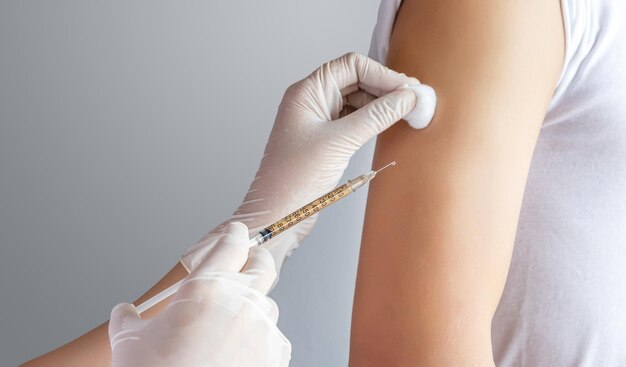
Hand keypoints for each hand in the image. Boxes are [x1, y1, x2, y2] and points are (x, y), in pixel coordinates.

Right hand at [109, 222, 290, 366]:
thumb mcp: (129, 340)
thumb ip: (128, 317)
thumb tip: (125, 311)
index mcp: (206, 288)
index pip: (231, 244)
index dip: (235, 234)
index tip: (237, 231)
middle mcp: (240, 302)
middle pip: (263, 265)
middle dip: (256, 258)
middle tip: (249, 259)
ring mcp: (260, 329)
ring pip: (266, 304)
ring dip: (253, 304)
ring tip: (234, 318)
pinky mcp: (274, 354)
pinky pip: (272, 336)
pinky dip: (259, 338)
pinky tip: (241, 348)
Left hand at [182, 52, 434, 282]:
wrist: (278, 215)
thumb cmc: (294, 179)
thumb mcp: (340, 142)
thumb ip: (377, 116)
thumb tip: (407, 97)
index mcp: (307, 92)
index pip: (351, 66)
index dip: (382, 74)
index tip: (408, 89)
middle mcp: (310, 101)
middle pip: (356, 80)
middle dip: (385, 88)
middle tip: (414, 100)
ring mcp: (317, 120)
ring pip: (356, 100)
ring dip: (381, 104)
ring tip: (407, 112)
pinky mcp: (324, 139)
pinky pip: (352, 120)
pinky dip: (372, 120)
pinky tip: (389, 125)